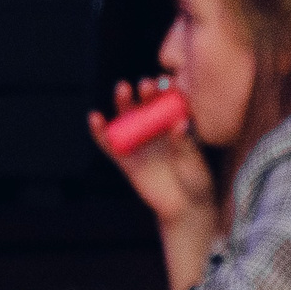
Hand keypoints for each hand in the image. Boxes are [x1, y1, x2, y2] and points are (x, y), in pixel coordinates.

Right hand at [90, 76, 217, 233]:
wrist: (184, 207)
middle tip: (145, 85)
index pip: (169, 101)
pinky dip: (101, 132)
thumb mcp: (194, 161)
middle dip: (145, 92)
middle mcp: (155, 128)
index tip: (166, 82)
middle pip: (146, 105)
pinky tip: (95, 118)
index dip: (166, 89)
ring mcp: (139, 142)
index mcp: (175, 123)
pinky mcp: (125, 159)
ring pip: (127, 118)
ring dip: (123, 102)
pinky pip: (110, 144)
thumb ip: (184, 143)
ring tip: (123, 90)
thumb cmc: (196, 181)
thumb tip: (181, 123)